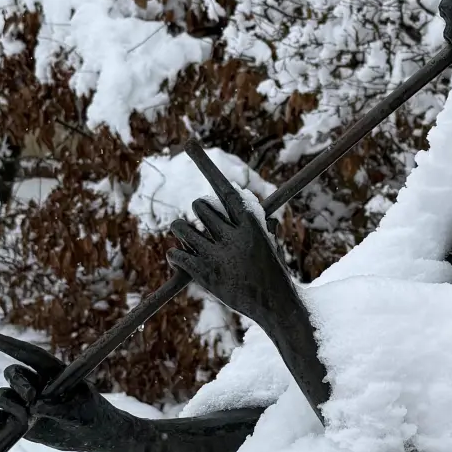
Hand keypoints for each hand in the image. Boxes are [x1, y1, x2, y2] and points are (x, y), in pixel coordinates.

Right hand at [0, 330, 123, 451]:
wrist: (91, 436)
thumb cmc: (92, 416)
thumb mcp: (82, 410)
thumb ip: (60, 408)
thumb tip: (34, 407)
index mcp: (52, 371)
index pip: (29, 354)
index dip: (8, 344)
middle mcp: (36, 384)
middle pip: (13, 373)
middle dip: (18, 382)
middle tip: (30, 397)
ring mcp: (25, 403)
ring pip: (3, 394)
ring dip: (9, 404)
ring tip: (26, 419)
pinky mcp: (18, 421)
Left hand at [164, 149, 295, 328]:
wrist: (276, 306)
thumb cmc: (271, 270)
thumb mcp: (268, 241)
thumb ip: (251, 219)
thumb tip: (237, 197)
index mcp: (250, 224)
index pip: (225, 190)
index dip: (206, 166)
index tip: (189, 144)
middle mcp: (233, 237)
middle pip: (200, 206)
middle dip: (199, 210)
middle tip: (204, 223)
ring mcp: (218, 257)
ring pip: (182, 227)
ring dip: (182, 229)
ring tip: (189, 236)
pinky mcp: (205, 276)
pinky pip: (176, 254)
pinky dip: (175, 254)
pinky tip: (180, 257)